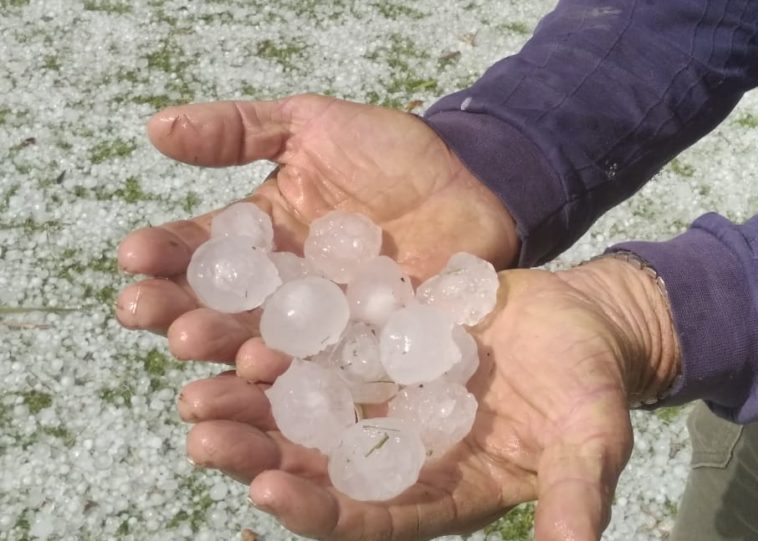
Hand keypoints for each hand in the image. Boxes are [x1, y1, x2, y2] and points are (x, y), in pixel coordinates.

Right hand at [115, 95, 517, 363]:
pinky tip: (268, 374)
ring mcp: (324, 327)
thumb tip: (155, 129)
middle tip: (153, 316)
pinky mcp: (366, 352)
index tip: (133, 257)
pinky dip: (297, 374)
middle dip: (182, 312)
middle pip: (221, 309)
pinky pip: (328, 369)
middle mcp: (281, 291)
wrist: (475, 182)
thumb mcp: (312, 126)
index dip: (162, 255)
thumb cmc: (392, 154)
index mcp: (259, 240)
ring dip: (226, 353)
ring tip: (200, 349)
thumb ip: (239, 130)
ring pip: (264, 348)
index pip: (199, 251)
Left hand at [178, 259, 679, 539]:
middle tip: (199, 432)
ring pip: (307, 400)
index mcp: (438, 487)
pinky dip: (288, 334)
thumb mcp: (590, 442)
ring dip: (253, 395)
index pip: (366, 516)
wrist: (583, 321)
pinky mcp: (381, 342)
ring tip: (200, 377)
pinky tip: (248, 316)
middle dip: (256, 451)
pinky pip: (327, 340)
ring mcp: (385, 393)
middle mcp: (399, 446)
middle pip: (315, 461)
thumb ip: (572, 496)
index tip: (267, 490)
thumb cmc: (590, 387)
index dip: (318, 510)